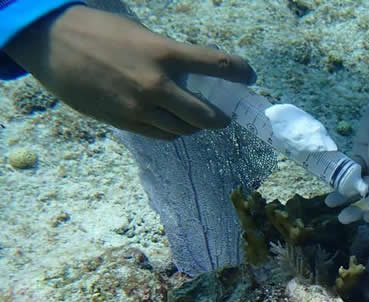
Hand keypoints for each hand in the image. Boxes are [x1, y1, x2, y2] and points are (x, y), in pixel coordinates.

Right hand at [5, 5, 254, 139]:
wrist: (52, 43)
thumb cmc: (99, 32)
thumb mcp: (142, 36)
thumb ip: (170, 57)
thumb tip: (196, 73)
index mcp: (164, 53)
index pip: (217, 65)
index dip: (240, 72)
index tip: (249, 76)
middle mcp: (157, 85)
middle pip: (207, 115)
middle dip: (222, 118)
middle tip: (225, 115)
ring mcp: (140, 108)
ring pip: (184, 130)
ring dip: (195, 126)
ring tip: (196, 120)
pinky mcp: (125, 122)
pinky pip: (161, 135)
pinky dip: (172, 131)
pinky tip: (171, 123)